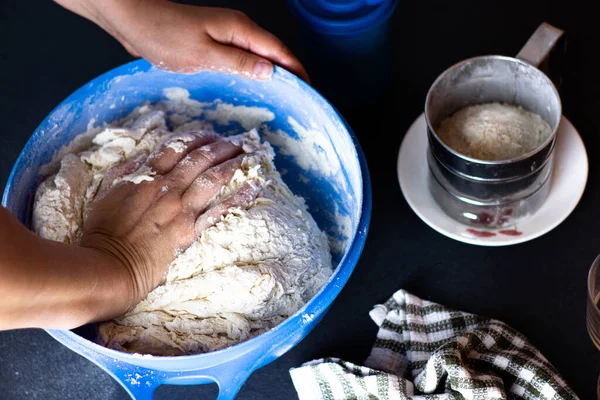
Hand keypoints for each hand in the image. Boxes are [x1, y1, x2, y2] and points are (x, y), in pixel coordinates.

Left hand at [55, 0, 308, 81]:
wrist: (134, 20)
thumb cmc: (164, 34)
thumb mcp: (204, 53)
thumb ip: (238, 63)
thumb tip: (270, 71)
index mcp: (240, 29)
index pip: (278, 50)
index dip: (296, 69)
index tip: (309, 88)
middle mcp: (237, 30)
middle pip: (272, 53)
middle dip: (288, 74)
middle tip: (297, 100)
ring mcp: (225, 36)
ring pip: (256, 57)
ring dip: (269, 76)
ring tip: (280, 99)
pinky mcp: (213, 43)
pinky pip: (239, 60)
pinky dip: (250, 74)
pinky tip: (250, 89)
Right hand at [82, 132, 260, 308]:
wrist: (109, 265)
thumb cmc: (102, 232)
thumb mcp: (107, 192)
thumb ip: (126, 172)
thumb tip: (142, 159)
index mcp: (146, 176)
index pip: (178, 147)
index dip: (199, 137)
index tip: (213, 135)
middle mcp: (167, 188)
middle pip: (201, 158)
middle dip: (223, 146)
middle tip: (240, 141)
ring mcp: (180, 209)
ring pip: (213, 178)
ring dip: (235, 164)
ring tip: (251, 155)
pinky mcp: (190, 232)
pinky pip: (220, 211)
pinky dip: (239, 197)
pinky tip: (255, 186)